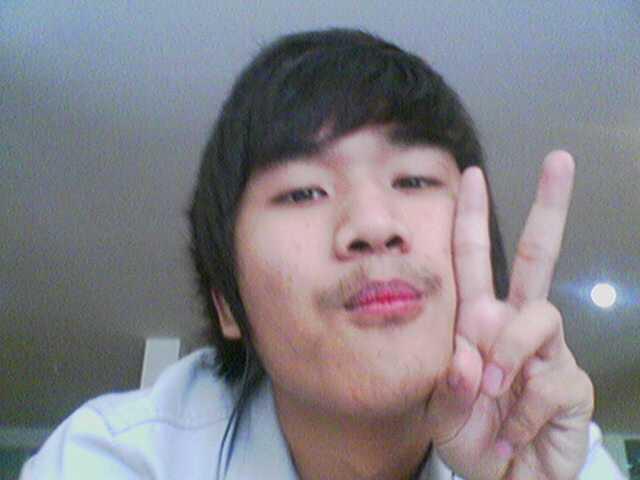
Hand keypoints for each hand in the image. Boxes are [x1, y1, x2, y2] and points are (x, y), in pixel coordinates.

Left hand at [426, 151, 594, 478]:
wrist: (500, 478)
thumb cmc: (469, 437)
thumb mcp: (441, 413)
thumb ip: (448, 387)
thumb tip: (469, 358)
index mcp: (476, 320)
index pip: (472, 259)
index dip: (470, 217)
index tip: (469, 175)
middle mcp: (513, 325)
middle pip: (534, 257)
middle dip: (547, 208)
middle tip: (559, 160)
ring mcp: (546, 351)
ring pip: (539, 315)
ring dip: (509, 352)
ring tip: (492, 392)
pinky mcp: (569, 384)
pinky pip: (549, 380)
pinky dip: (522, 411)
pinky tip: (513, 430)